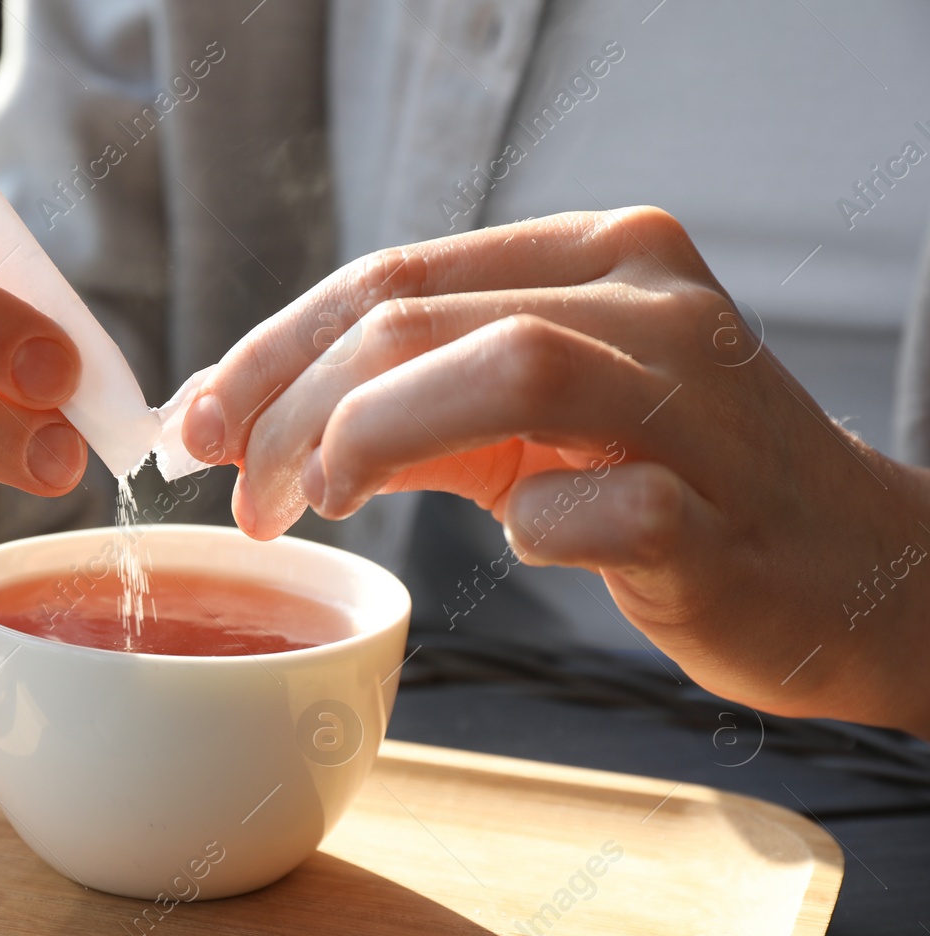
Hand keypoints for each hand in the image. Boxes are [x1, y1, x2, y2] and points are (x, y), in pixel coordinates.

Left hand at [183, 207, 929, 732]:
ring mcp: (696, 402)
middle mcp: (649, 302)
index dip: (270, 349)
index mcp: (595, 256)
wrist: (848, 572)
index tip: (195, 424)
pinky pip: (595, 506)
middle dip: (291, 405)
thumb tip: (241, 422)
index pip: (391, 275)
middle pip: (418, 316)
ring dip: (373, 437)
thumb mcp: (526, 424)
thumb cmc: (663, 487)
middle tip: (241, 492)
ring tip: (322, 502)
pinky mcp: (720, 513)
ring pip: (508, 366)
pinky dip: (534, 529)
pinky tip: (525, 543)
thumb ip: (406, 404)